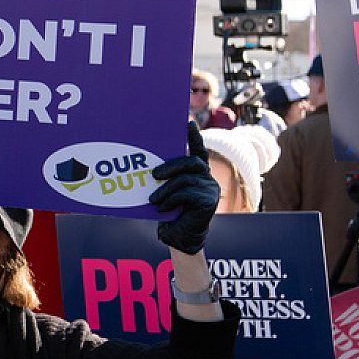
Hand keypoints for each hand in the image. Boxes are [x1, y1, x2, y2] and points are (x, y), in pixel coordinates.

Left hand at [149, 123, 217, 253]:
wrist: (178, 235)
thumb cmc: (167, 210)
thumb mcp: (164, 189)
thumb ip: (163, 176)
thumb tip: (148, 164)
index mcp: (195, 172)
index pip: (198, 149)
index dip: (194, 136)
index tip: (188, 123)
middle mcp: (206, 177)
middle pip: (191, 162)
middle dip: (171, 166)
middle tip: (153, 175)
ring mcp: (210, 188)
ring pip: (186, 179)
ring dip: (165, 189)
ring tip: (152, 199)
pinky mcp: (209, 201)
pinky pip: (187, 193)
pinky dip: (171, 200)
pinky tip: (163, 208)